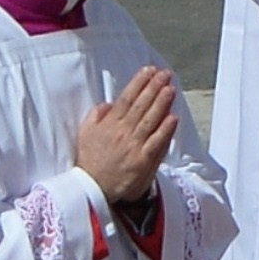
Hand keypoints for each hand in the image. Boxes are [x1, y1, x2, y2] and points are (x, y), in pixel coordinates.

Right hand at [74, 66, 179, 205]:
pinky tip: (173, 117)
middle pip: (141, 105)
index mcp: (109, 124)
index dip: (138, 83)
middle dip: (154, 87)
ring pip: (150, 120)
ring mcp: (134, 147)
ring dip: (161, 103)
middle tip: (164, 74)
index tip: (148, 71)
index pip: (126, 98)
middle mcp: (122, 132)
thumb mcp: (85, 134)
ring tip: (170, 88)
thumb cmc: (90, 161)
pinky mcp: (143, 161)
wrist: (93, 189)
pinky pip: (156, 142)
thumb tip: (108, 103)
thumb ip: (96, 116)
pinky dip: (165, 130)